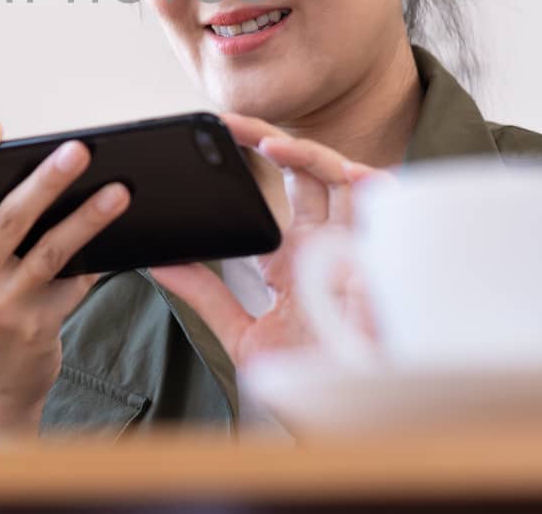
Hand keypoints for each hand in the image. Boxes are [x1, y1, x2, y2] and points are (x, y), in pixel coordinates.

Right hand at [0, 121, 131, 431]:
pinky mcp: (34, 328)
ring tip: (120, 191)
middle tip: (79, 149)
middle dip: (47, 180)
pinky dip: (99, 258)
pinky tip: (124, 237)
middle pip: (7, 218)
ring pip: (50, 250)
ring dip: (88, 218)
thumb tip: (50, 169)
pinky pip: (75, 283)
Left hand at [148, 113, 387, 368]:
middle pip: (303, 170)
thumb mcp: (240, 333)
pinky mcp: (378, 261)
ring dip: (306, 151)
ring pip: (338, 176)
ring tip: (267, 142)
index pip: (274, 190)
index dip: (247, 159)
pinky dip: (364, 181)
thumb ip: (203, 294)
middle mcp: (325, 243)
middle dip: (267, 138)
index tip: (212, 138)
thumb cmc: (304, 378)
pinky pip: (383, 206)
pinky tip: (338, 170)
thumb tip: (158, 262)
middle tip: (227, 122)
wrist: (344, 420)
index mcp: (294, 256)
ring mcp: (352, 247)